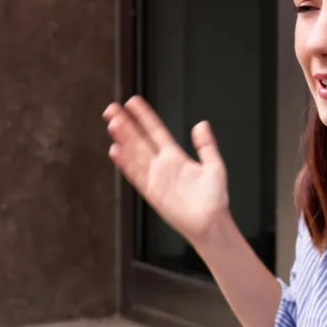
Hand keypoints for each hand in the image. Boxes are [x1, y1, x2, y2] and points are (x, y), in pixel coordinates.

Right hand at [104, 96, 231, 243]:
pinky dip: (125, 163)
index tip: (132, 102)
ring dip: (123, 139)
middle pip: (139, 140)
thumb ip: (207, 145)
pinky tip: (115, 150)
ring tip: (113, 123)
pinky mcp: (151, 192)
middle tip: (111, 109)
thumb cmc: (215, 199)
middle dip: (125, 124)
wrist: (211, 223)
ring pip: (134, 154)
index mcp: (175, 156)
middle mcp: (162, 165)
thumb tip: (201, 124)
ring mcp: (155, 178)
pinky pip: (135, 175)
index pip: (155, 131)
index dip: (144, 117)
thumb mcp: (215, 166)